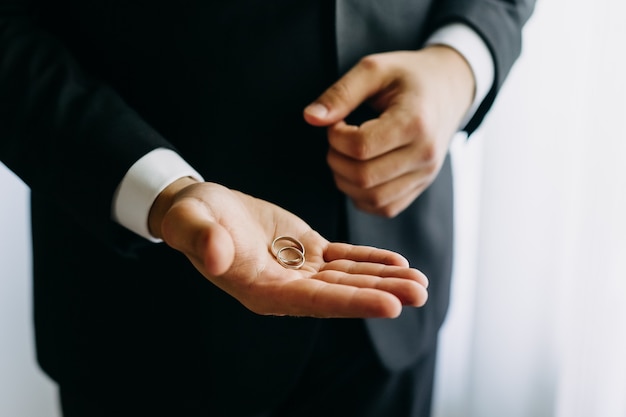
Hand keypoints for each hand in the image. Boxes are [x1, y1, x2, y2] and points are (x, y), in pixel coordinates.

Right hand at [148, 178, 428, 317]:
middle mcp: (286, 286)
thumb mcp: (191, 223)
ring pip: (348, 277)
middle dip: (381, 294)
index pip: (314, 301)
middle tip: (421, 293)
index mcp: (262, 289)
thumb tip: (215, 255)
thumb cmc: (192, 218)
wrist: (202, 209)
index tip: (391, 305)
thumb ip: (201, 239)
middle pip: (340, 294)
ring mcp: (299, 269)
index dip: (352, 303)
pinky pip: (343, 258)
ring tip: (420, 282)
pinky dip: (370, 260)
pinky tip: (397, 262)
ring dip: (384, 279)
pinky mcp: (307, 250)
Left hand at [304, 45, 474, 216]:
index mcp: (415, 122)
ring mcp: (424, 174)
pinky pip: (383, 207)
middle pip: (363, 177)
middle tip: (338, 139)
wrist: (448, 88)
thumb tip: (311, 117)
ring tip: (347, 154)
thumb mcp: (374, 69)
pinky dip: (361, 195)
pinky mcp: (420, 187)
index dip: (336, 136)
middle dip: (336, 159)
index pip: (361, 147)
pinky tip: (359, 170)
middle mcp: (425, 154)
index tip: (337, 122)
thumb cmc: (409, 76)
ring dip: (345, 180)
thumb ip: (341, 93)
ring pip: (371, 198)